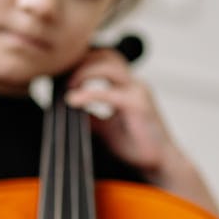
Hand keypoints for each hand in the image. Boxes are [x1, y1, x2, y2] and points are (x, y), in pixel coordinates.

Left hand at [63, 49, 217, 212]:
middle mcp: (134, 83)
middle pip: (106, 54)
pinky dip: (88, 94)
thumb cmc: (135, 147)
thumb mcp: (104, 128)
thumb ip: (88, 115)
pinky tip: (73, 101)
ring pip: (109, 64)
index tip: (60, 72)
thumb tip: (65, 109)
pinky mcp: (139, 104)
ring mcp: (138, 91)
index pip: (103, 60)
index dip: (82, 61)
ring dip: (83, 71)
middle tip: (60, 75)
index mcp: (126, 86)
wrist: (159, 164)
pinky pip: (109, 92)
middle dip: (81, 60)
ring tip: (67, 86)